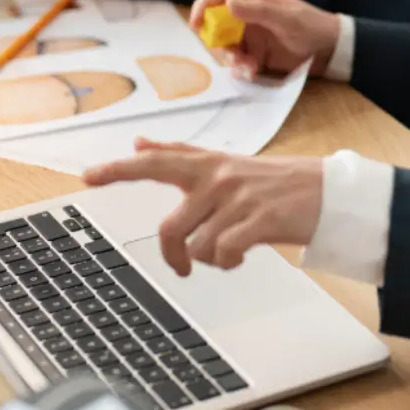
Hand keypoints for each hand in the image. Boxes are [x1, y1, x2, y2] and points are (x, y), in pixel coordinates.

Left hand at [84, 140, 322, 275]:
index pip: (155, 162)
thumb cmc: (270, 180)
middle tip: (180, 267)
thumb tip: (140, 142)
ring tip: (230, 247)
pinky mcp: (255, 221)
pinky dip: (230, 262)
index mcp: (206, 163)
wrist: (322, 191)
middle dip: (172, 256)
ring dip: (211, 258)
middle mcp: (217, 178)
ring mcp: (236, 200)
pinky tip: (243, 253)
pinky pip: (223, 256)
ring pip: (197, 248)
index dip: (118, 170)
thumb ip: (181, 154)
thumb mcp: (224, 162)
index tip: (88, 177)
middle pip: (169, 227)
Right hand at [188, 0, 339, 78]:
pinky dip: (241, 68)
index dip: (203, 6)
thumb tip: (227, 2)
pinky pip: (238, 60)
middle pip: (217, 23)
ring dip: (231, 58)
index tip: (196, 24)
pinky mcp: (257, 53)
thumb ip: (257, 10)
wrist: (331, 50)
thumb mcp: (285, 18)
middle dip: (217, 40)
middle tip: (229, 54)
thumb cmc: (311, 27)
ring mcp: (252, 34)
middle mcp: (249, 14)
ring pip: (226, 45)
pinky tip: (254, 71)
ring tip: (249, 67)